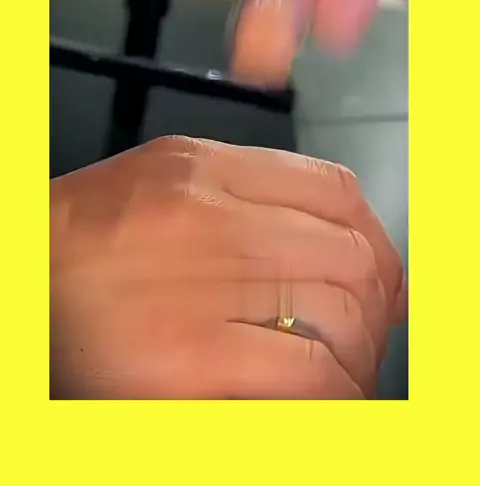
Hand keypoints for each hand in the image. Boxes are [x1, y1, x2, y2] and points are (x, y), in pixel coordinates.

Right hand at [50, 136, 405, 398]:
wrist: (19, 287)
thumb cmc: (83, 242)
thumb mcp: (163, 184)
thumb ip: (244, 193)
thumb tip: (329, 230)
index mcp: (200, 169)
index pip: (335, 187)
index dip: (376, 235)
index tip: (380, 268)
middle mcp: (205, 220)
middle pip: (350, 252)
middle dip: (379, 298)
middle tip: (372, 325)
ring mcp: (199, 291)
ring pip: (342, 314)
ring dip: (361, 350)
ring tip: (346, 369)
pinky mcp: (189, 365)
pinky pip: (309, 379)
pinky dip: (335, 392)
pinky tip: (324, 396)